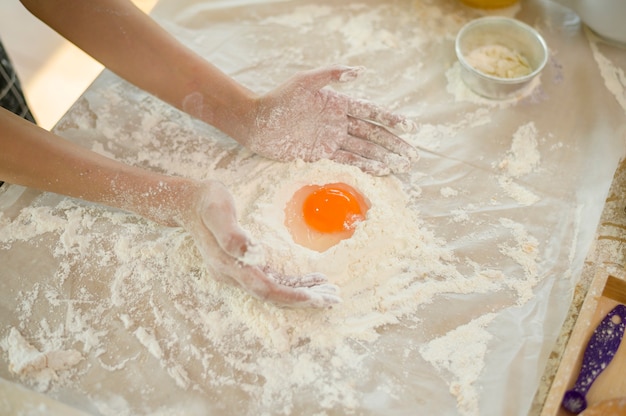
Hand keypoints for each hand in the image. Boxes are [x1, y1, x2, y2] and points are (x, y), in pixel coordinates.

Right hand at [183, 181, 340, 307]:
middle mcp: (232, 275)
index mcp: (228, 265)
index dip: (291, 295)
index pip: (265, 289)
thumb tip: (251, 252)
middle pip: (273, 296)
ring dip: (302, 294)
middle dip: (304, 300)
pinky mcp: (242, 267)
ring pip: (274, 291)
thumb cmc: (206, 202)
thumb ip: (231, 234)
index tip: (316, 297)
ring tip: (328, 293)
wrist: (187, 202)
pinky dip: (292, 284)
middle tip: (334, 299)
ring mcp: (237, 273)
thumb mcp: (217, 210)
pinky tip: (310, 282)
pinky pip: (271, 281)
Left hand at [244, 65, 417, 175]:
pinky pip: (348, 161)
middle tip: (413, 154)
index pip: (370, 112)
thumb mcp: (305, 81)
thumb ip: (332, 75)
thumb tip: (361, 72)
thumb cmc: (279, 99)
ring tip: (403, 165)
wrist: (257, 123)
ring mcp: (332, 139)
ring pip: (364, 150)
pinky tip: (381, 170)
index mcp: (338, 103)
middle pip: (373, 134)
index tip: (409, 126)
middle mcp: (339, 122)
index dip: (390, 119)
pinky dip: (365, 166)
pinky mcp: (322, 155)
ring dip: (384, 157)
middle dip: (393, 144)